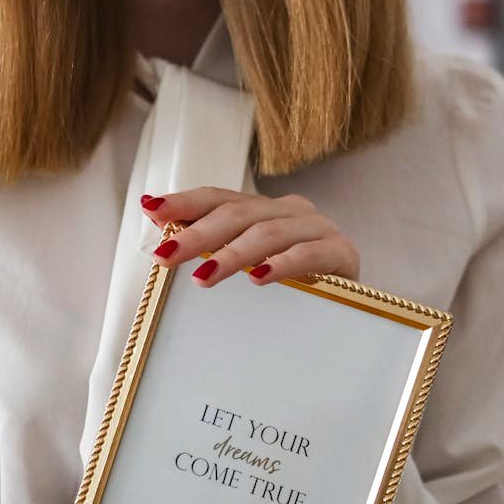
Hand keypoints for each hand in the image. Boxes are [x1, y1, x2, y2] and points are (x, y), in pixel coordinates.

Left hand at [141, 189, 359, 284]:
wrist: (351, 306)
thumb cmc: (288, 284)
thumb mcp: (244, 262)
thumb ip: (206, 240)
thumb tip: (154, 215)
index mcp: (263, 209)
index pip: (218, 198)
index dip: (185, 202)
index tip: (152, 210)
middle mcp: (290, 210)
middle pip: (237, 215)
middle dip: (197, 235)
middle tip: (166, 257)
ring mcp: (318, 228)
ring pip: (268, 233)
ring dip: (232, 255)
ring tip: (203, 278)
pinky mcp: (342, 253)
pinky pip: (309, 254)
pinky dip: (282, 264)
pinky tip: (260, 278)